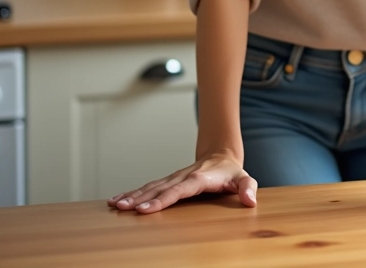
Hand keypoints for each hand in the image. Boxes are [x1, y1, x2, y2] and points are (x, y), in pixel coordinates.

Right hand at [107, 152, 256, 213]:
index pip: (178, 190)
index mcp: (199, 178)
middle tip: (123, 209)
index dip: (162, 200)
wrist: (221, 155)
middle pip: (158, 189)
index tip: (145, 210)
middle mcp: (183, 176)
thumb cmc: (231, 172)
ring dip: (132, 196)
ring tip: (115, 205)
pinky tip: (117, 200)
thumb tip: (250, 199)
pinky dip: (132, 193)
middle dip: (139, 199)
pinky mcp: (168, 181)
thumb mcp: (244, 178)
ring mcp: (173, 178)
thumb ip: (248, 188)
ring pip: (150, 187)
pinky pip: (148, 187)